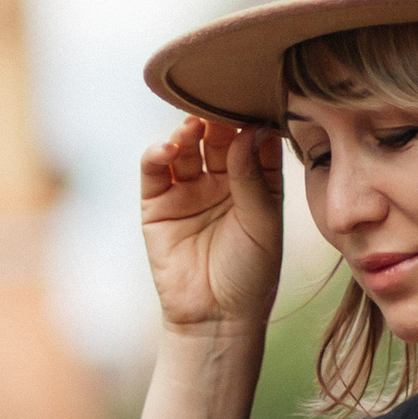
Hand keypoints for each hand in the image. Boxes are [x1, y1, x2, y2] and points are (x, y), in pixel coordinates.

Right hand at [140, 115, 283, 337]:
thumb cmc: (250, 275)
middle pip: (217, 137)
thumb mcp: (262, 225)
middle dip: (217, 118)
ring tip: (190, 129)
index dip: (253, 120)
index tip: (253, 100)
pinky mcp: (157, 204)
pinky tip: (167, 149)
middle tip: (217, 102)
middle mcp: (221, 180)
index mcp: (255, 182)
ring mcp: (188, 190)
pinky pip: (155, 170)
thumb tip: (245, 132)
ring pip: (186, 147)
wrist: (215, 318)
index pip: (253, 139)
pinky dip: (157, 154)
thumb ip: (253, 179)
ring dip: (186, 132)